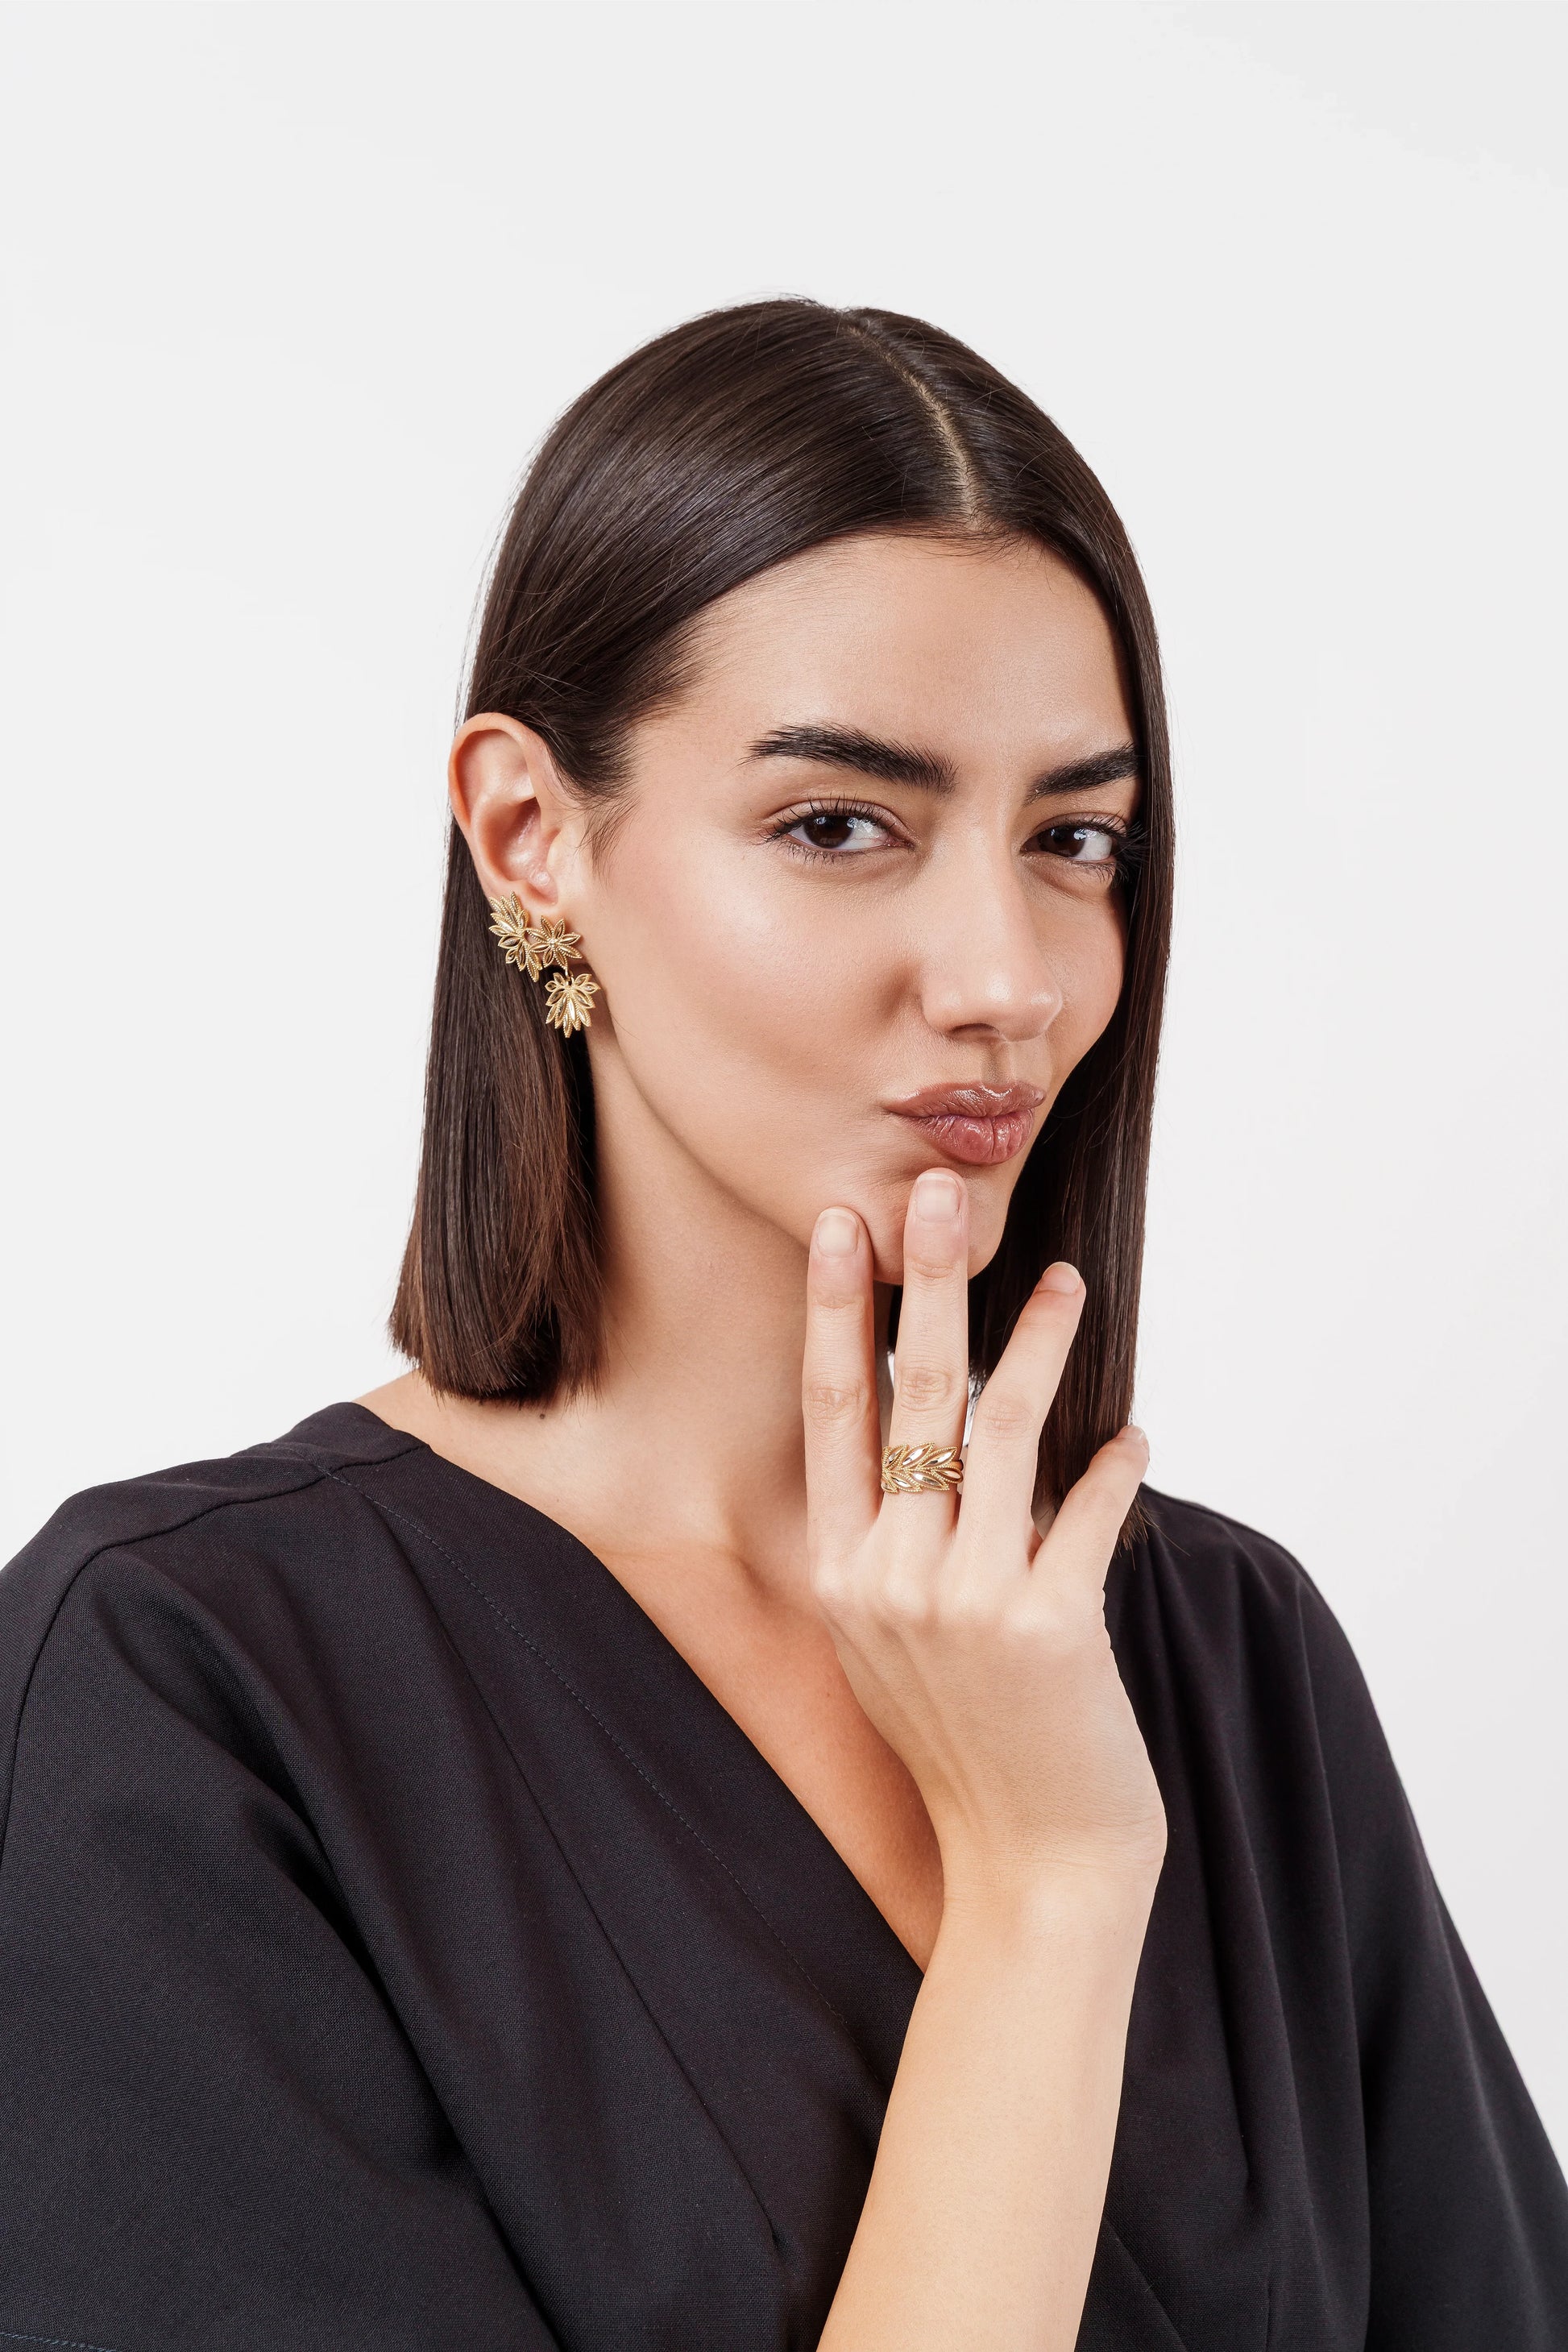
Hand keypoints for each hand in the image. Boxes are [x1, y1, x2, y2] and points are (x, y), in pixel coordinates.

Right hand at [802, 1169, 1166, 1908]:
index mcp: (839, 1573)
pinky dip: (1115, 1462)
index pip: (830, 1412)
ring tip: (1069, 1281)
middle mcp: (888, 1578)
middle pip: (912, 1395)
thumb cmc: (961, 1744)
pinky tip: (1132, 1428)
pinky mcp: (1050, 1628)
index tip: (841, 1228)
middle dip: (926, 1282)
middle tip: (936, 1193)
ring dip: (1041, 1343)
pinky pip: (1088, 1509)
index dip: (836, 1313)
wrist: (1027, 1864)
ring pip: (1005, 1430)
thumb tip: (923, 1431)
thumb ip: (891, 1543)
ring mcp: (965, 1603)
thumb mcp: (887, 1641)